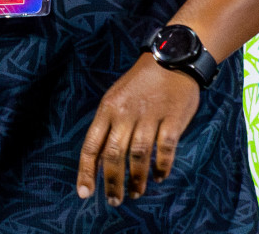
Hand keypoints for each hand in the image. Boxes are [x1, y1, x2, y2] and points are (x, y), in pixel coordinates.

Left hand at [76, 55, 199, 205]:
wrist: (172, 58)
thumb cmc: (142, 82)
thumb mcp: (116, 96)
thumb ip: (109, 125)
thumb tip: (99, 160)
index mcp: (108, 108)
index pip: (91, 144)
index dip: (86, 171)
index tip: (85, 193)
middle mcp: (126, 113)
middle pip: (113, 154)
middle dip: (111, 182)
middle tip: (114, 201)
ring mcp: (150, 116)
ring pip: (138, 155)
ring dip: (136, 179)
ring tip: (135, 193)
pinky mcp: (172, 118)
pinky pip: (166, 148)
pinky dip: (162, 166)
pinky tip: (160, 176)